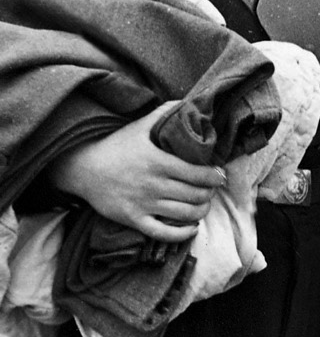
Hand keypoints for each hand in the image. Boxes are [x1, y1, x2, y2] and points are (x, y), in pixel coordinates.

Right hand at [47, 102, 224, 242]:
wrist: (82, 168)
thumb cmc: (115, 146)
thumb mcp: (139, 127)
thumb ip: (163, 113)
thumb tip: (185, 103)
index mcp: (158, 161)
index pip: (198, 174)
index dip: (215, 177)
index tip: (219, 175)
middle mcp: (153, 184)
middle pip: (195, 194)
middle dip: (210, 193)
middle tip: (212, 189)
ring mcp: (143, 203)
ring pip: (184, 213)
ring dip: (201, 210)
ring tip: (204, 204)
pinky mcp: (133, 219)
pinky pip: (163, 233)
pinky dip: (182, 233)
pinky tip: (192, 228)